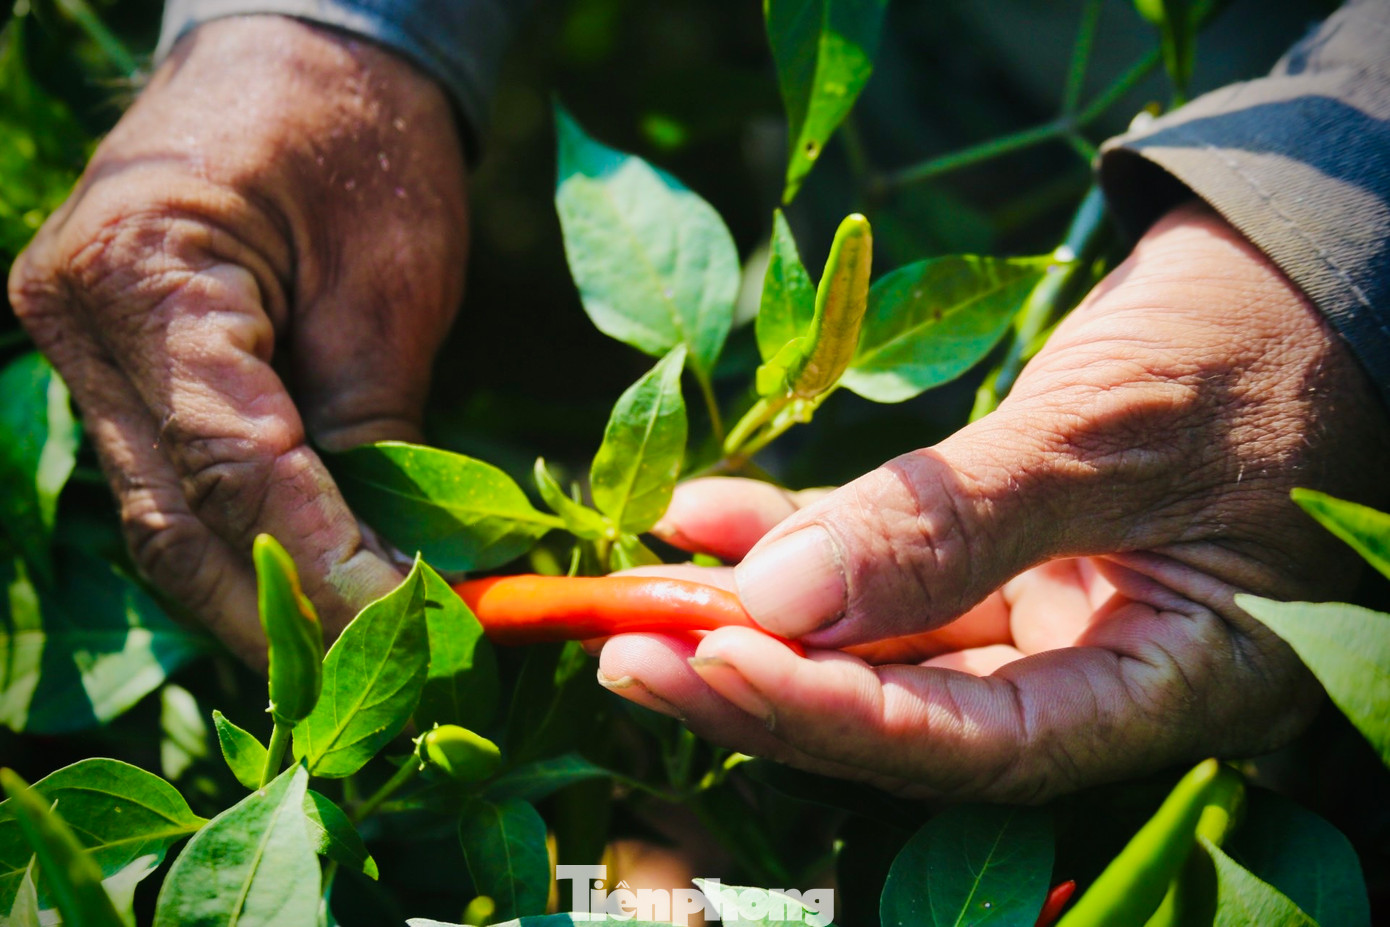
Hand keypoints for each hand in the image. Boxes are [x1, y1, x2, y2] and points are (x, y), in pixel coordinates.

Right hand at [8, 17, 468, 662]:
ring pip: (167, 522)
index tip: (408, 626)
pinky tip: (311, 594)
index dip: (321, 563)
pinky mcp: (118, 375)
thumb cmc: (359, 144)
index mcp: (144, 272)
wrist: (305, 61)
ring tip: (358, 656)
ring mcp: (84, 354)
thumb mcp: (389, 286)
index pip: (230, 462)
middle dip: (284, 615)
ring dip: (262, 601)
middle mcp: (81, 324)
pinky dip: (246, 549)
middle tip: (386, 677)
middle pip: (176, 520)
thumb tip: (390, 570)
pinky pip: (176, 488)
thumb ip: (372, 428)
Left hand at [597, 202, 1389, 800]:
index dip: (836, 718)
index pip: (985, 743)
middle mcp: (1108, 668)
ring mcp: (1056, 612)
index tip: (707, 663)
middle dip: (770, 682)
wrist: (1308, 264)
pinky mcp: (1012, 553)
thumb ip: (954, 523)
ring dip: (763, 612)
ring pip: (888, 642)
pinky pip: (892, 565)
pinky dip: (802, 538)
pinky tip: (707, 517)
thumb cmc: (1258, 339)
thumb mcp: (1107, 427)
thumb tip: (779, 599)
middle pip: (916, 713)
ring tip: (641, 589)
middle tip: (629, 649)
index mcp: (1182, 679)